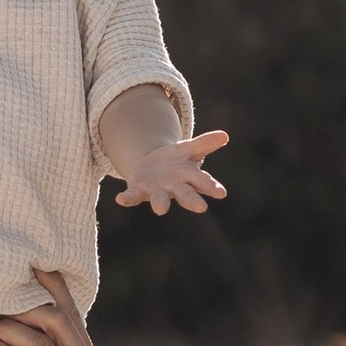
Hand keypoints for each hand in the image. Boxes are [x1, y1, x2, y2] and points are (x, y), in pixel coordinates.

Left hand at [113, 125, 230, 217]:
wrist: (150, 167)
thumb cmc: (175, 161)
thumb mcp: (188, 149)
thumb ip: (204, 143)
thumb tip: (224, 135)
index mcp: (189, 177)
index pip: (203, 182)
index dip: (212, 187)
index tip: (221, 193)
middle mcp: (175, 187)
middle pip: (186, 194)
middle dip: (192, 200)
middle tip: (201, 207)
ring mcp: (156, 191)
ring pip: (160, 199)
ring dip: (160, 203)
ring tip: (160, 209)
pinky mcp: (138, 190)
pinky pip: (133, 196)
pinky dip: (127, 198)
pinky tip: (121, 199)